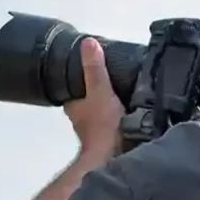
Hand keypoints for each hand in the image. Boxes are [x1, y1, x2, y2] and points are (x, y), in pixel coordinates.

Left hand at [64, 37, 125, 156]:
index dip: (78, 76)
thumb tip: (88, 42)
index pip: (70, 85)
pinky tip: (129, 110)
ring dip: (108, 104)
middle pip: (86, 98)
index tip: (89, 65)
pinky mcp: (108, 140)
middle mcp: (79, 118)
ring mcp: (93, 131)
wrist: (115, 158)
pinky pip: (111, 122)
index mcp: (72, 105)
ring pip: (98, 110)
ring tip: (124, 90)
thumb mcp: (100, 90)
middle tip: (111, 75)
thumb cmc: (103, 125)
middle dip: (95, 90)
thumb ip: (95, 68)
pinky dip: (117, 116)